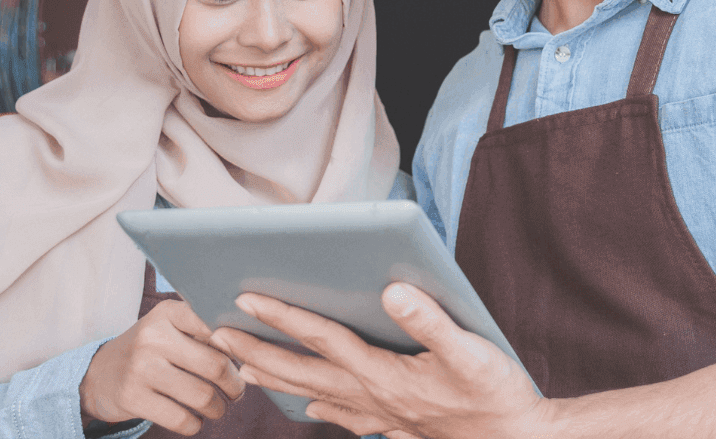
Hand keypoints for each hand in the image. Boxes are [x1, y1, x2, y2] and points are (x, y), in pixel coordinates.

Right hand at [80, 299, 247, 434]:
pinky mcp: (133, 398)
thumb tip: (249, 345)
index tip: (242, 357)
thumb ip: (202, 331)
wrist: (98, 375)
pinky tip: (195, 419)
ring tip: (218, 407)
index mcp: (168, 313)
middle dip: (235, 385)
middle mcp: (153, 336)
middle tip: (237, 391)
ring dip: (219, 409)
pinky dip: (196, 424)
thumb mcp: (169, 328)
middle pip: (216, 366)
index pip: (215, 325)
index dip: (237, 345)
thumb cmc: (149, 350)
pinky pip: (182, 420)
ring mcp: (141, 368)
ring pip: (203, 396)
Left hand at [209, 283, 551, 438]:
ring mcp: (381, 416)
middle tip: (218, 334)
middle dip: (258, 353)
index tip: (244, 300)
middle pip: (303, 372)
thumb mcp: (472, 352)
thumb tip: (391, 291)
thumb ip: (430, 320)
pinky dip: (320, 409)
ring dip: (277, 381)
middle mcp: (372, 397)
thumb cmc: (497, 397)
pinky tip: (312, 408)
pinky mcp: (396, 425)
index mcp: (382, 374)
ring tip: (244, 369)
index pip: (321, 339)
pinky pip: (344, 416)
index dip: (282, 318)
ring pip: (316, 396)